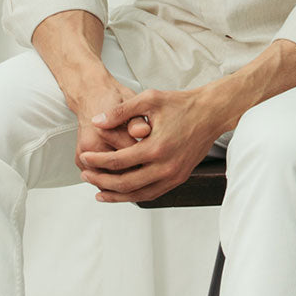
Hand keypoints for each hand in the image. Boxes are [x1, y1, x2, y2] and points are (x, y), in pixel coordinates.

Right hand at [73, 78, 151, 172]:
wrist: (91, 96)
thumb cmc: (114, 99)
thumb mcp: (130, 104)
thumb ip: (137, 120)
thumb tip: (144, 131)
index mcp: (104, 130)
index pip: (131, 156)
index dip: (150, 161)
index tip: (162, 162)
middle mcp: (91, 145)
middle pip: (120, 172)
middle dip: (138, 174)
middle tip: (156, 172)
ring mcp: (83, 155)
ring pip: (109, 180)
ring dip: (126, 181)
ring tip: (144, 177)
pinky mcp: (80, 162)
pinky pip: (100, 179)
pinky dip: (114, 180)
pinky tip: (129, 176)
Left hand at [79, 86, 222, 202]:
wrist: (211, 113)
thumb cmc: (181, 104)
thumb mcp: (149, 99)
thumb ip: (121, 112)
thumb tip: (97, 122)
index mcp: (156, 147)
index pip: (118, 161)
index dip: (98, 161)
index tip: (85, 157)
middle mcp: (166, 166)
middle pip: (126, 183)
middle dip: (102, 181)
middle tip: (86, 176)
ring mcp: (174, 175)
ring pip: (139, 194)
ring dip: (117, 195)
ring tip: (99, 191)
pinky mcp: (179, 178)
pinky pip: (153, 193)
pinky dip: (135, 194)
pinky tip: (123, 191)